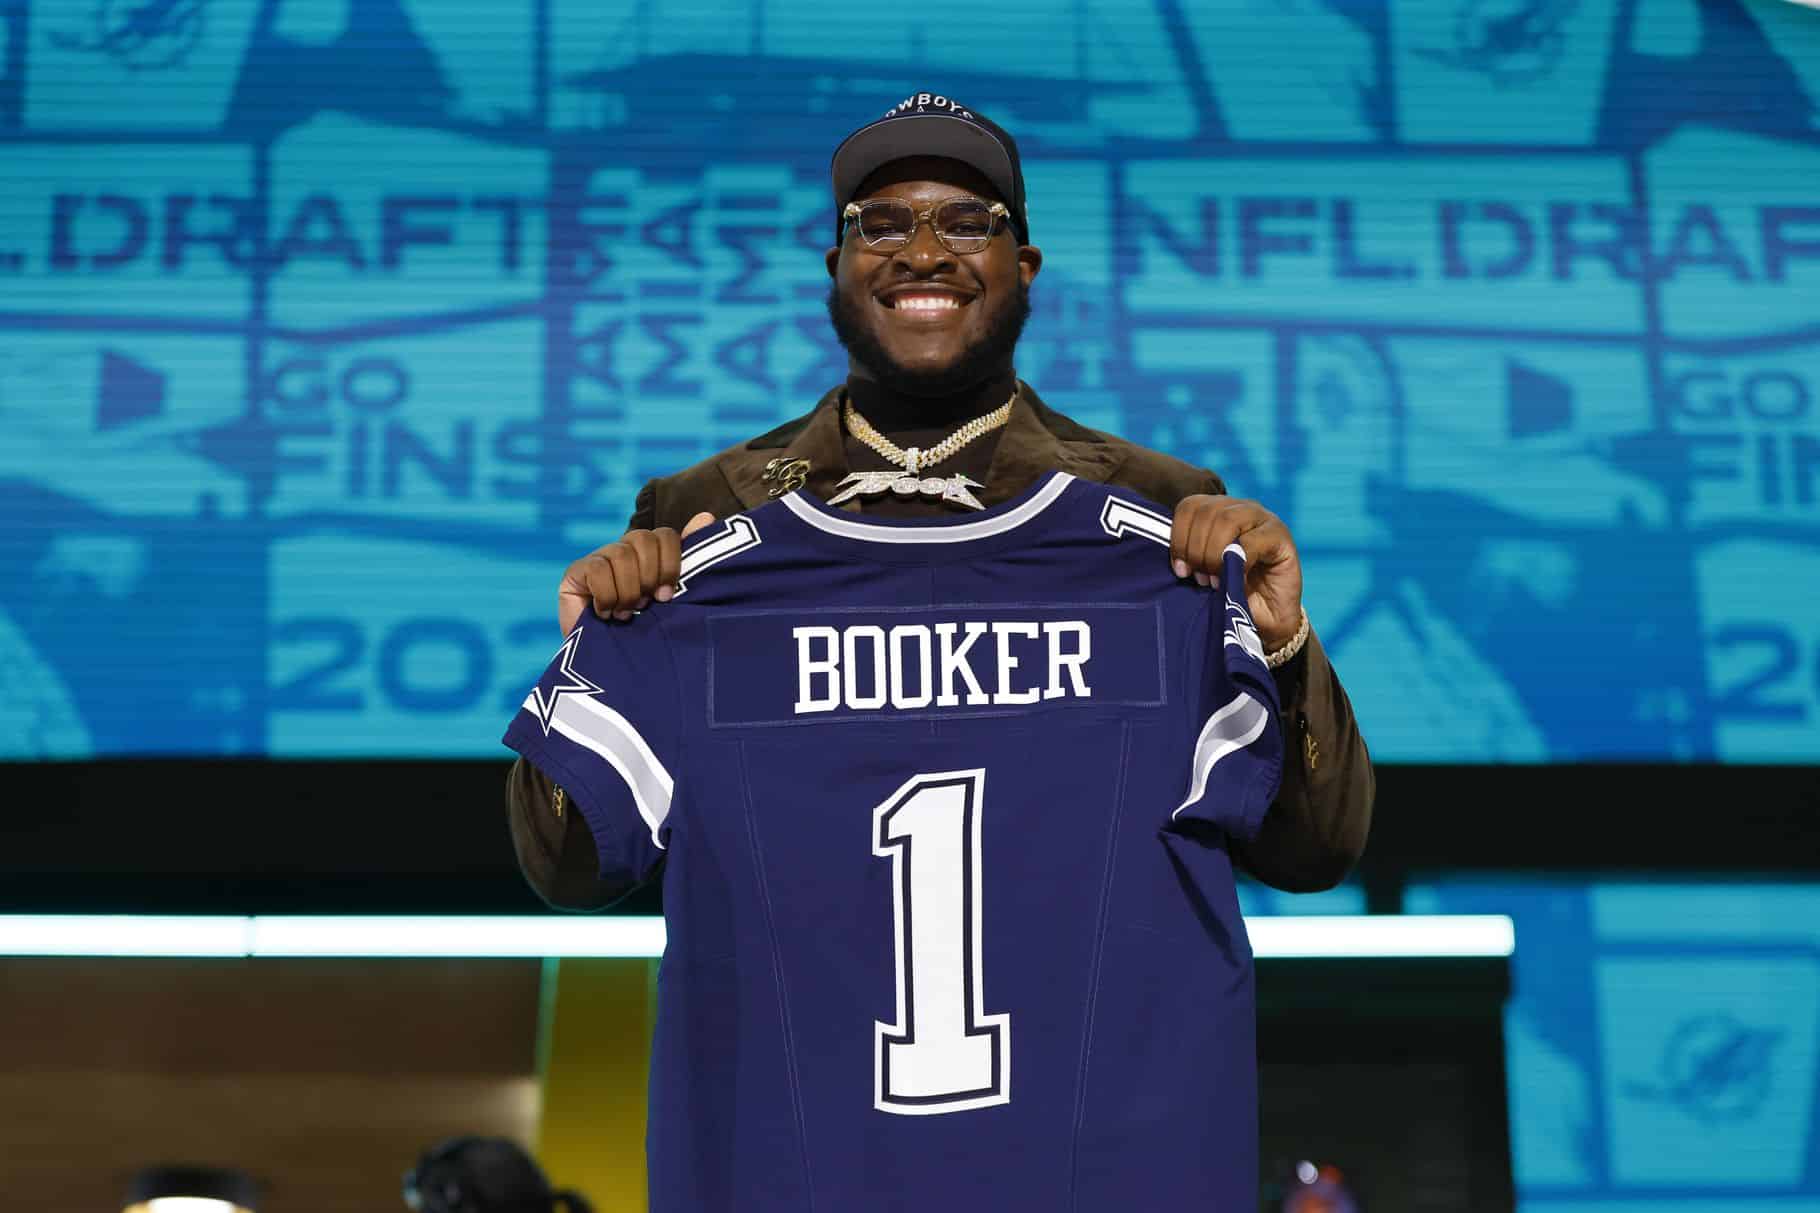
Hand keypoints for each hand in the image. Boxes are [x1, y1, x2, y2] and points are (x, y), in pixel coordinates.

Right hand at [558, 512, 715, 633]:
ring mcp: (598, 559)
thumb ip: (690, 557)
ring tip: (627, 613)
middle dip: (650, 576)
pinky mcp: (575, 573)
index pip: (665, 535)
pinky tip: (606, 614)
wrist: (613, 668)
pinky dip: (607, 595)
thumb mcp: (674, 597)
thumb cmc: (648, 634)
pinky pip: (598, 569)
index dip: (670, 563)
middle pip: (642, 538)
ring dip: (629, 591)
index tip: (668, 595)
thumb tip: (706, 516)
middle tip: (646, 605)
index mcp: (650, 554)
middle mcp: (624, 550)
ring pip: (620, 553)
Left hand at [1169, 495, 1303, 651]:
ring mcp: (1262, 518)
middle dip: (1196, 550)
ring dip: (1214, 554)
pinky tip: (1236, 581)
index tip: (1180, 570)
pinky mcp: (1280, 536)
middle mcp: (1239, 508)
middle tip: (1200, 578)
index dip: (1179, 537)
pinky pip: (1251, 541)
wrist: (1265, 620)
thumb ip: (1189, 556)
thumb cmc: (1229, 593)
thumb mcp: (1202, 572)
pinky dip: (1238, 564)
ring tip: (1215, 581)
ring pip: (1226, 520)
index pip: (1189, 506)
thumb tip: (1175, 559)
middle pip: (1206, 512)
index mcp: (1217, 511)